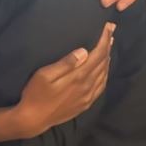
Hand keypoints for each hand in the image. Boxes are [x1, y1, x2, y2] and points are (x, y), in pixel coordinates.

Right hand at [16, 21, 114, 137]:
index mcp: (78, 77)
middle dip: (108, 46)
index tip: (107, 27)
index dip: (104, 40)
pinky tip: (103, 71)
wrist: (33, 119)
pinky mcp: (85, 104)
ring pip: (104, 75)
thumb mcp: (45, 75)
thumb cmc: (35, 93)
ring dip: (108, 59)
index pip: (97, 55)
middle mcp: (87, 87)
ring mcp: (87, 97)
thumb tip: (84, 51)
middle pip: (103, 64)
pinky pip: (101, 88)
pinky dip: (105, 75)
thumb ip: (65, 63)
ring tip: (108, 47)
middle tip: (111, 31)